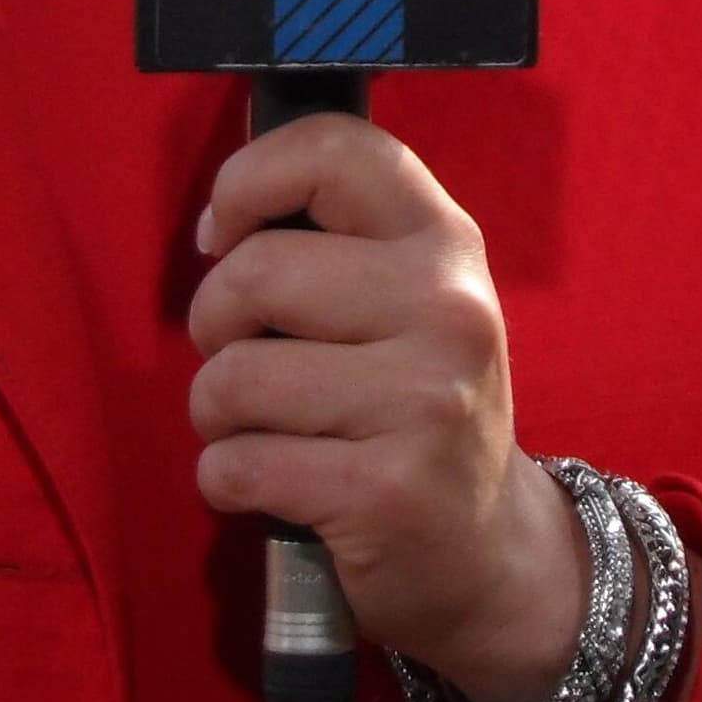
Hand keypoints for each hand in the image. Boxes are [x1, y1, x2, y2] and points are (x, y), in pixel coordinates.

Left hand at [189, 114, 582, 701]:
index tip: (223, 233)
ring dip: (217, 413)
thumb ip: (336, 244)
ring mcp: (424, 403)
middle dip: (214, 322)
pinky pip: (237, 464)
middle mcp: (448, 310)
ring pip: (234, 376)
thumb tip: (219, 222)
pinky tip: (273, 484)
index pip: (334, 150)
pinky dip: (227, 480)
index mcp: (446, 243)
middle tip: (245, 357)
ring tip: (263, 429)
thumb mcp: (410, 303)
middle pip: (255, 271)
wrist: (487, 552)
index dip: (248, 179)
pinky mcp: (385, 491)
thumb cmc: (416, 410)